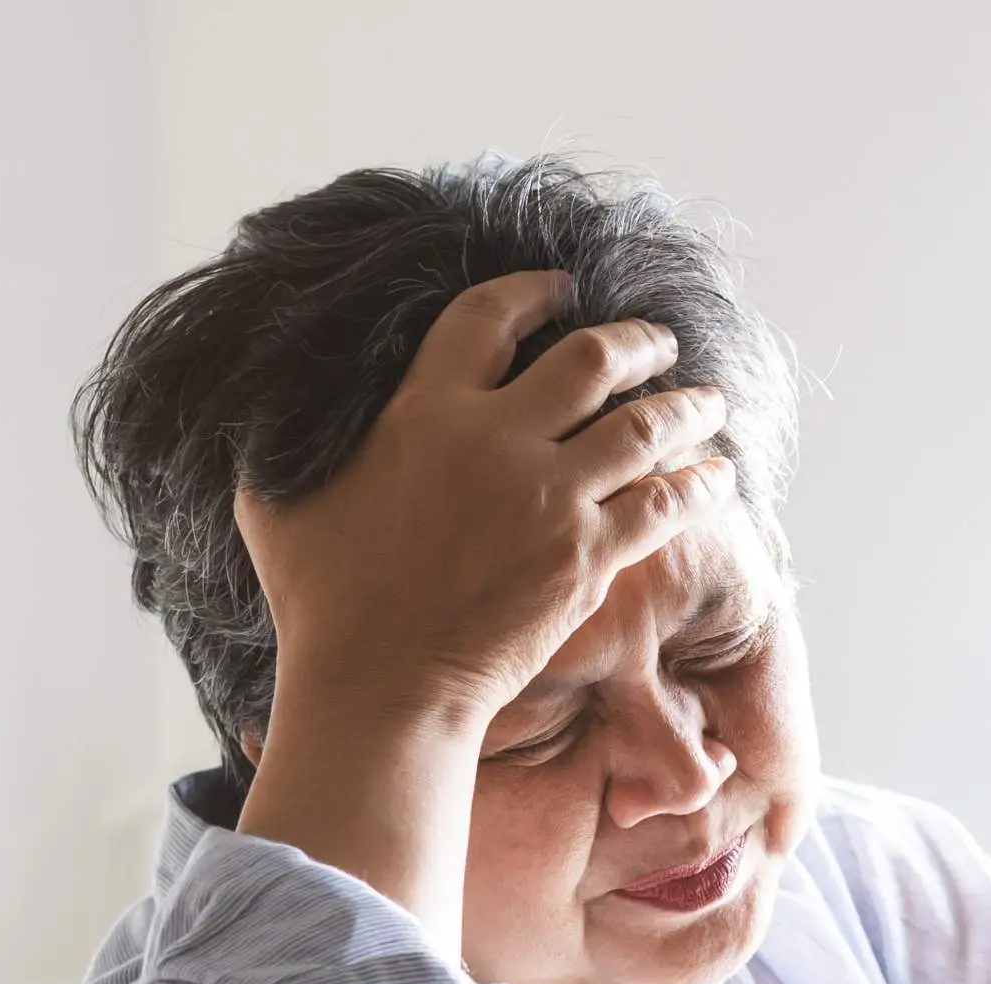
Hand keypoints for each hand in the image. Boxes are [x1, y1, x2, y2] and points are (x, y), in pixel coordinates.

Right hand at [232, 270, 736, 740]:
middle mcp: (497, 438)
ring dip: (686, 405)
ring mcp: (550, 497)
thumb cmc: (320, 602)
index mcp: (425, 408)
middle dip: (636, 340)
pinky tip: (716, 476)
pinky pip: (663, 505)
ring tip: (708, 400)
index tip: (562, 289)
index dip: (535, 292)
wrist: (379, 687)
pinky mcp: (587, 558)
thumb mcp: (276, 497)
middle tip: (660, 341)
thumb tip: (274, 407)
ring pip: (643, 425)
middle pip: (591, 358)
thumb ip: (285, 438)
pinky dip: (697, 484)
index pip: (491, 317)